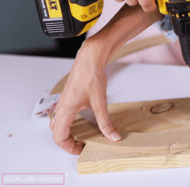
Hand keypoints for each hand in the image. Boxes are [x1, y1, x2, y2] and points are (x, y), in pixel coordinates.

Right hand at [49, 40, 120, 154]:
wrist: (89, 60)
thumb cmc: (91, 76)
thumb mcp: (100, 102)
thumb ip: (105, 122)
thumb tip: (113, 136)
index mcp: (66, 111)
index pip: (59, 137)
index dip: (69, 147)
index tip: (82, 149)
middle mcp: (61, 108)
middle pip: (57, 133)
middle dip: (69, 143)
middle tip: (84, 145)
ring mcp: (63, 103)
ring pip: (58, 125)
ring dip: (68, 134)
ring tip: (83, 136)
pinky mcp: (68, 99)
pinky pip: (62, 117)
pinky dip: (69, 125)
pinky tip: (83, 123)